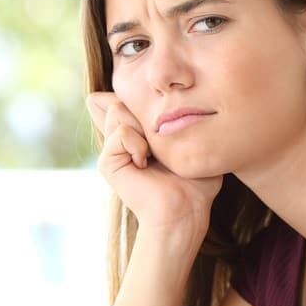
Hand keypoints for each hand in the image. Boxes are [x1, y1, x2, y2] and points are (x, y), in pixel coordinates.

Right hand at [86, 92, 221, 233]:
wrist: (186, 209)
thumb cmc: (197, 181)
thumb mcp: (193, 142)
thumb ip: (180, 118)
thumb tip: (176, 97)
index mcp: (141, 135)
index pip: (130, 99)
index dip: (144, 99)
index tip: (167, 120)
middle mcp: (124, 139)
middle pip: (125, 99)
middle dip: (149, 114)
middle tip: (162, 144)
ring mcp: (114, 150)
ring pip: (120, 110)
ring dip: (146, 130)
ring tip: (155, 155)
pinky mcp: (107, 162)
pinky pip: (122, 131)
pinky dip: (139, 144)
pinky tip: (145, 163)